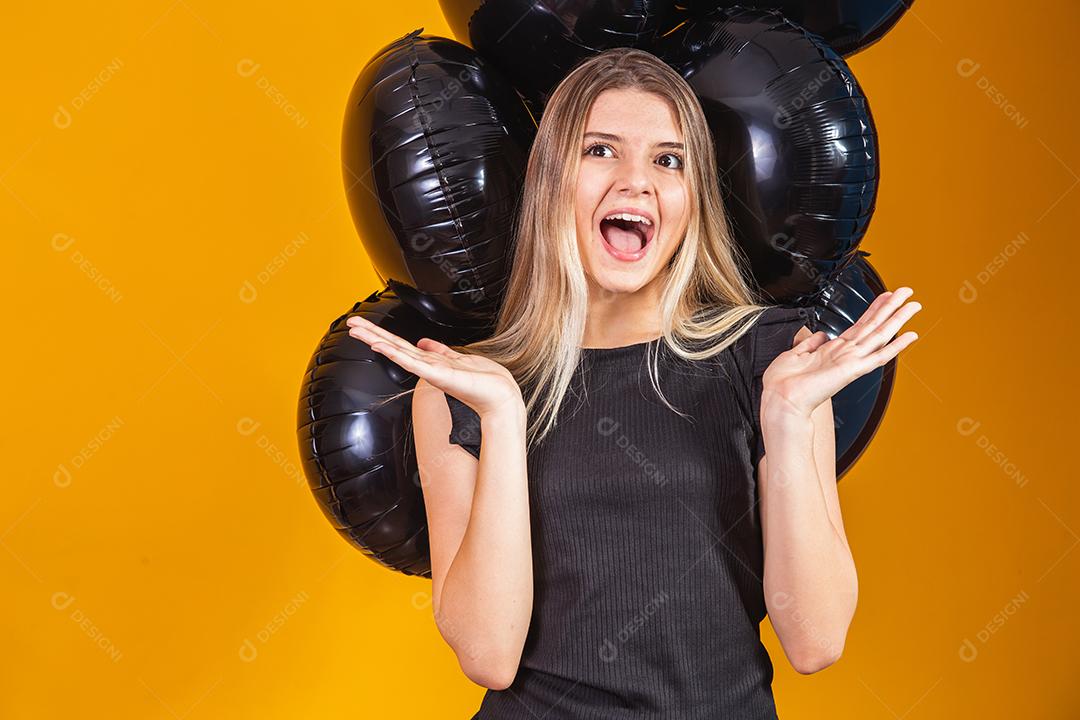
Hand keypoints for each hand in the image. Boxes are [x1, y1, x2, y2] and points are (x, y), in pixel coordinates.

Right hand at [345, 315, 523, 417]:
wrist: (500, 397)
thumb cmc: (484, 381)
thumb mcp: (459, 358)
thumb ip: (440, 351)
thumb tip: (425, 342)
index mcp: (431, 362)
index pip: (401, 345)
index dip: (381, 334)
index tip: (363, 325)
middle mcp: (427, 367)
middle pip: (393, 347)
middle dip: (371, 334)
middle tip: (350, 324)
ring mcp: (431, 372)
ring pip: (398, 352)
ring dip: (377, 340)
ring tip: (358, 331)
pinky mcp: (438, 375)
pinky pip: (413, 363)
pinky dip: (396, 354)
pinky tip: (382, 346)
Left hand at [762, 287, 921, 418]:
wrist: (781, 399)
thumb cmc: (784, 383)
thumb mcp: (795, 354)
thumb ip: (810, 343)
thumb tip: (821, 335)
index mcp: (833, 350)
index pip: (859, 325)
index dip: (873, 309)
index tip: (886, 295)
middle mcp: (845, 355)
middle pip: (874, 325)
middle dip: (891, 307)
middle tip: (907, 292)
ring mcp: (851, 362)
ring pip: (880, 335)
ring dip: (897, 318)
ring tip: (914, 305)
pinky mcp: (852, 370)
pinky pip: (878, 356)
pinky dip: (896, 346)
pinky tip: (910, 336)